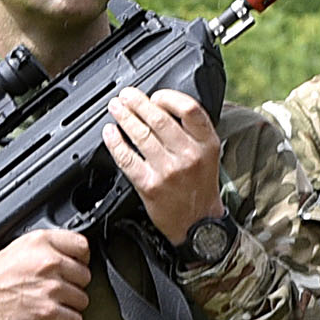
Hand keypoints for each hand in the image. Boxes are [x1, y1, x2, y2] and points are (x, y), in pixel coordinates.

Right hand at [0, 228, 89, 319]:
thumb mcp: (19, 247)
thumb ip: (47, 247)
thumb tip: (72, 255)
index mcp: (41, 242)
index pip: (82, 247)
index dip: (80, 259)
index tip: (74, 266)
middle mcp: (48, 263)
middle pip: (85, 276)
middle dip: (73, 284)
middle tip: (56, 288)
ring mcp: (49, 288)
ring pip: (82, 299)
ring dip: (70, 305)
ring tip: (51, 302)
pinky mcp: (47, 311)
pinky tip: (55, 318)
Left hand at [105, 89, 223, 244]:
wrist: (198, 223)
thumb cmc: (200, 186)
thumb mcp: (209, 155)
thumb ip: (193, 131)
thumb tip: (161, 106)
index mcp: (207, 144)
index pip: (189, 109)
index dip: (168, 97)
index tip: (156, 95)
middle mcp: (190, 156)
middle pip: (159, 119)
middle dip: (137, 103)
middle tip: (126, 96)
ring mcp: (169, 171)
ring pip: (140, 135)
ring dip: (124, 117)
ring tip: (116, 109)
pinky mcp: (149, 185)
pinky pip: (126, 158)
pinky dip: (115, 142)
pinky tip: (110, 133)